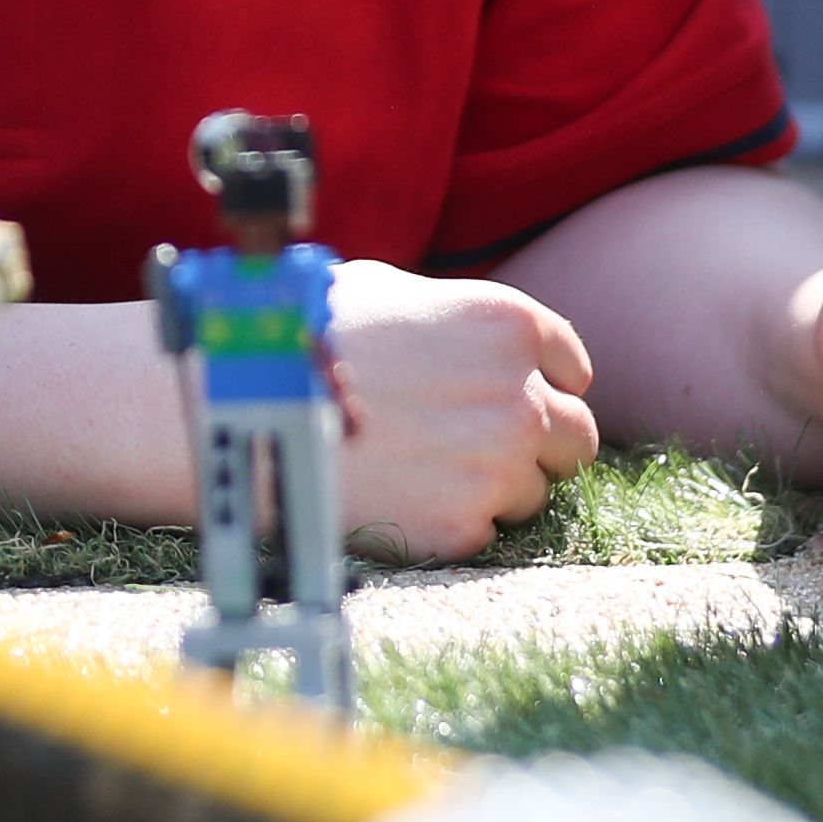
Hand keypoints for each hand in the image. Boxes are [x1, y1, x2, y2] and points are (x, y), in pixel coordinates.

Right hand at [323, 263, 601, 554]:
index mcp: (506, 325)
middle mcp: (519, 397)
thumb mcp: (384, 290)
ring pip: (533, 491)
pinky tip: (397, 497)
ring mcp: (496, 468)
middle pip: (575, 436)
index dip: (543, 382)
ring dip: (493, 485)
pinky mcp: (462, 528)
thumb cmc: (302, 339)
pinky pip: (483, 532)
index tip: (514, 396)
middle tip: (479, 446)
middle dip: (537, 442)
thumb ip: (448, 313)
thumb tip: (459, 334)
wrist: (247, 417)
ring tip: (421, 471)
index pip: (570, 365)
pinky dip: (449, 522)